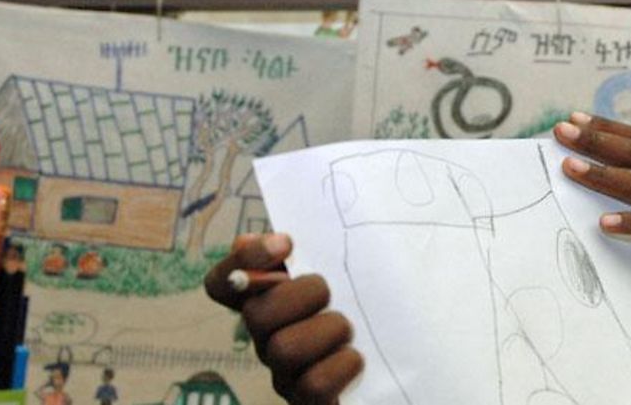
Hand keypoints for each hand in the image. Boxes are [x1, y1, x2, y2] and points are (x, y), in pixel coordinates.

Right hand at [205, 234, 362, 403]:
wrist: (407, 351)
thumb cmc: (375, 303)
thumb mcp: (351, 264)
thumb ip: (319, 248)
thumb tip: (278, 242)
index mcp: (271, 300)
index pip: (224, 282)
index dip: (242, 261)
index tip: (287, 244)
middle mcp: (269, 338)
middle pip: (255, 315)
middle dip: (301, 295)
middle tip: (330, 292)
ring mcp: (286, 374)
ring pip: (283, 350)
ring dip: (326, 330)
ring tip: (349, 328)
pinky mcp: (311, 401)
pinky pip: (312, 386)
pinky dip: (340, 366)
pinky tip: (356, 357)